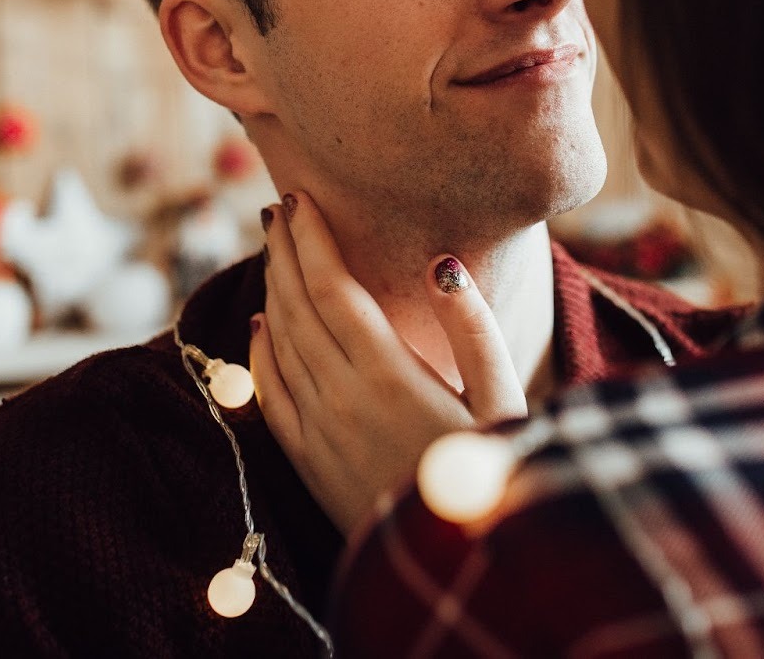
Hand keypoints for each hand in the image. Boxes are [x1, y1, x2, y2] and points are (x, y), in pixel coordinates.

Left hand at [250, 192, 526, 534]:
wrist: (457, 566)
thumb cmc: (496, 472)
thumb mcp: (504, 399)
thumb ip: (474, 329)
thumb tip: (442, 264)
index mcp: (389, 375)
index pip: (333, 288)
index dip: (313, 240)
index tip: (300, 197)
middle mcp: (342, 399)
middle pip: (297, 306)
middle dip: (285, 251)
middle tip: (278, 207)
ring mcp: (318, 433)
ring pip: (279, 344)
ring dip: (271, 289)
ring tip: (273, 248)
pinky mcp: (309, 463)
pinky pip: (270, 396)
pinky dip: (259, 353)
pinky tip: (260, 324)